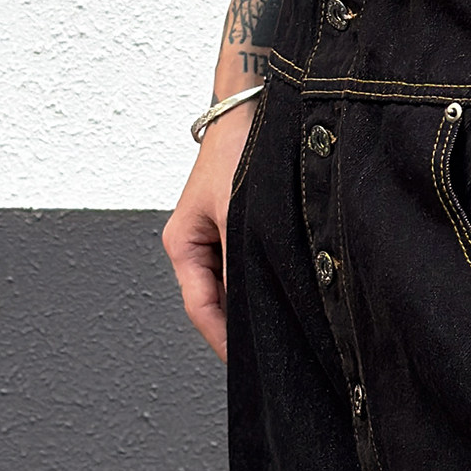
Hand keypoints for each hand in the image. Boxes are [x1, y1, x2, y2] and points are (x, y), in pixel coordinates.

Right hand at [162, 98, 256, 361]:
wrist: (256, 106)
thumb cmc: (241, 149)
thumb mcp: (239, 212)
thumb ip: (241, 263)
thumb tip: (252, 308)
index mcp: (183, 245)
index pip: (201, 310)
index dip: (224, 342)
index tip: (247, 364)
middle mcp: (197, 247)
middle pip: (216, 306)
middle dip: (240, 331)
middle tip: (271, 356)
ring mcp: (217, 241)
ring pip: (234, 291)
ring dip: (254, 308)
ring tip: (281, 332)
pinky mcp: (239, 234)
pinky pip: (248, 273)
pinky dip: (264, 286)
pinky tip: (287, 298)